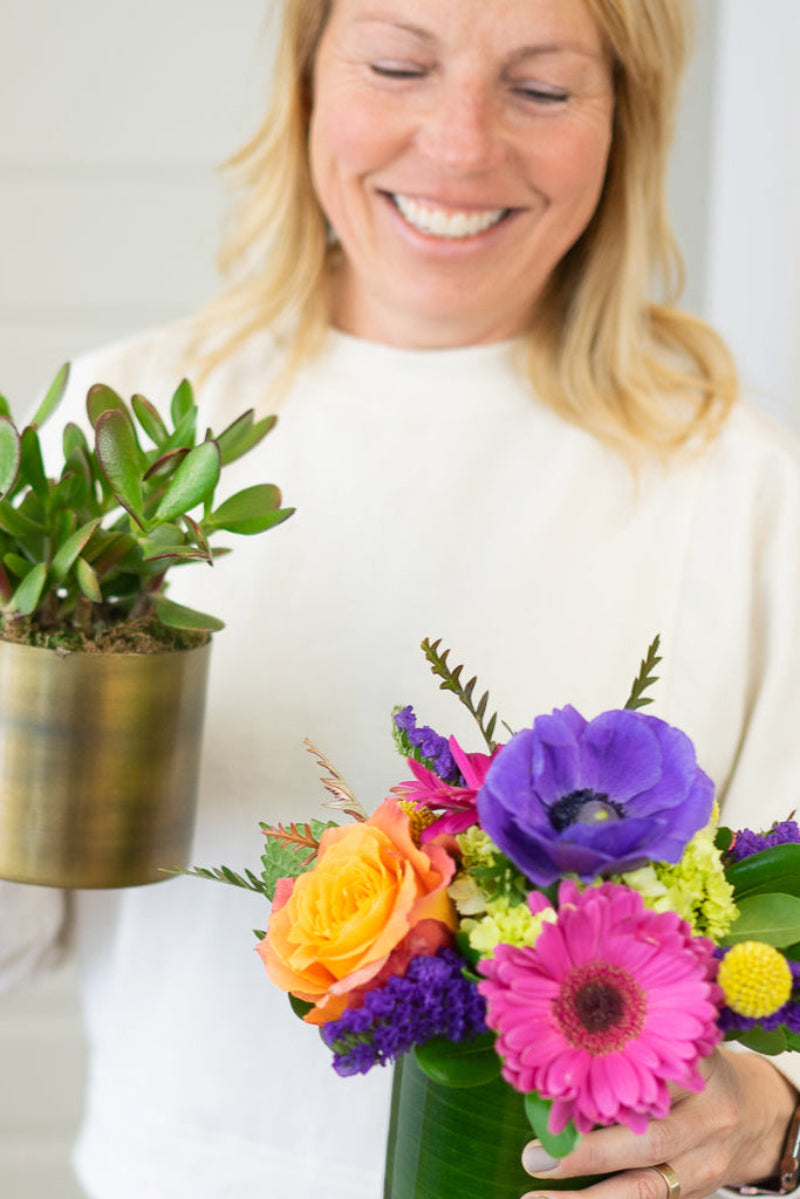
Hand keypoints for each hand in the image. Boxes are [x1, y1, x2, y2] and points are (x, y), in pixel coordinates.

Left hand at [519, 1047, 796, 1198]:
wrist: (757, 1115)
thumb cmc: (698, 1070)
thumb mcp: (676, 1046)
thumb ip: (633, 1049)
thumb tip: (554, 1060)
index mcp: (699, 1070)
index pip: (649, 1079)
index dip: (601, 1088)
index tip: (554, 1094)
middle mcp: (708, 1119)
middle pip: (649, 1142)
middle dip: (588, 1154)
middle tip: (534, 1158)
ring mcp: (706, 1163)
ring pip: (648, 1187)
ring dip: (589, 1198)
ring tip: (537, 1197)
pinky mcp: (698, 1192)